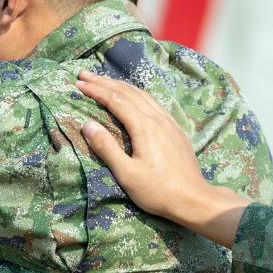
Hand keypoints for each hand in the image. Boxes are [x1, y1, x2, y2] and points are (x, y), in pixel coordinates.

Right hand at [76, 70, 249, 247]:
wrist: (194, 199)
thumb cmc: (158, 191)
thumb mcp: (127, 174)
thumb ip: (107, 148)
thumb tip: (88, 124)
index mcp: (144, 127)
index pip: (116, 100)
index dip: (96, 90)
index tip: (78, 83)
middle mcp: (157, 118)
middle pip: (128, 92)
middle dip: (104, 82)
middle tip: (84, 74)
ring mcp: (169, 122)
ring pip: (142, 94)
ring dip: (121, 85)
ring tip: (104, 80)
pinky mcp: (175, 129)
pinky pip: (153, 102)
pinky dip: (137, 93)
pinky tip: (134, 96)